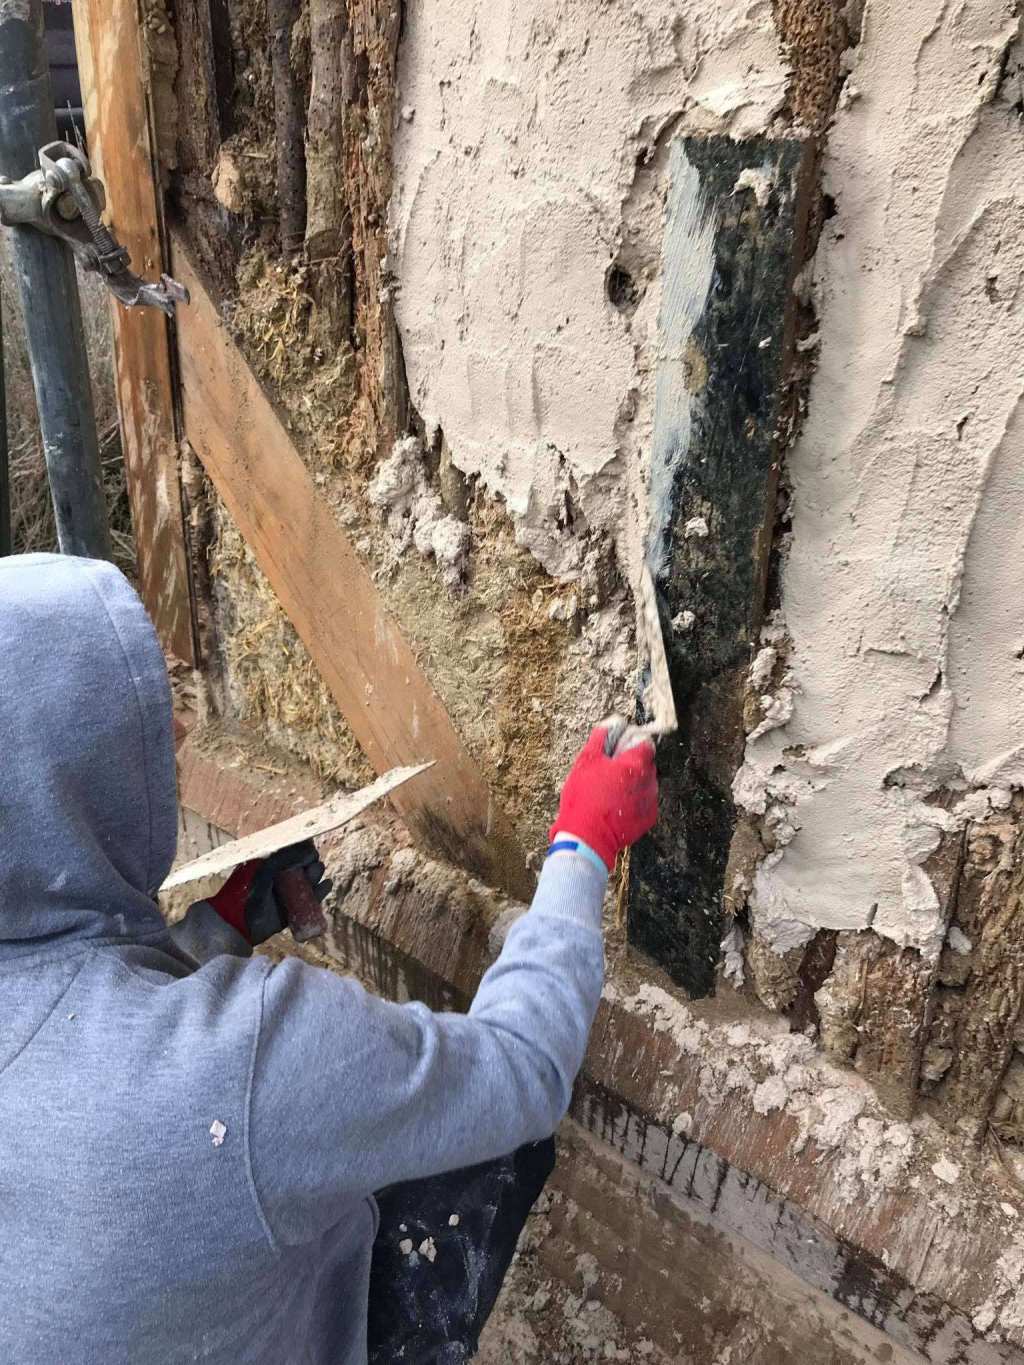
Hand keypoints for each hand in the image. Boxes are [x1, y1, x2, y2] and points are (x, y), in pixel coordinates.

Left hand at [208, 840, 331, 944]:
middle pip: (304, 864)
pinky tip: (326, 885)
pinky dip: (320, 892)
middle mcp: (278, 876)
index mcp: (268, 863)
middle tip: (310, 866)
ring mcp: (285, 894)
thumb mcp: (264, 869)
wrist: (235, 924)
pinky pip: (310, 900)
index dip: (303, 848)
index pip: (292, 850)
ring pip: (309, 881)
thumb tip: (309, 848)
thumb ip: (285, 857)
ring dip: (316, 875)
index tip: (309, 849)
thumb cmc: (246, 891)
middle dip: (311, 862)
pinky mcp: (291, 911)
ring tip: (314, 875)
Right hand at [549, 721, 657, 869]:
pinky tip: (615, 806)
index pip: (645, 742)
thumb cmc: (585, 797)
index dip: (631, 742)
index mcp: (637, 764)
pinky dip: (633, 801)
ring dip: (632, 783)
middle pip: (646, 763)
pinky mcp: (648, 819)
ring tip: (610, 792)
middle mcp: (650, 781)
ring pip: (645, 783)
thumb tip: (613, 722)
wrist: (586, 837)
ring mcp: (651, 802)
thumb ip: (602, 737)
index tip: (618, 748)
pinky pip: (643, 802)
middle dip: (630, 764)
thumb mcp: (587, 761)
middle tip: (609, 772)